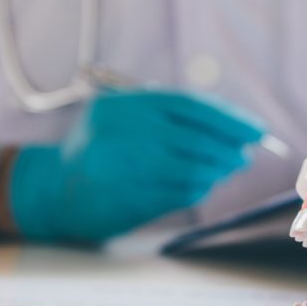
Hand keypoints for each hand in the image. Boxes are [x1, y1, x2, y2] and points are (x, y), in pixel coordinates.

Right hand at [9, 89, 264, 241]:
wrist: (52, 189)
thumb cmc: (98, 148)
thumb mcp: (123, 117)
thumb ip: (168, 118)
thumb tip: (232, 130)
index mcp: (123, 105)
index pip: (190, 106)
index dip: (228, 118)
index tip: (254, 129)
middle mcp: (123, 133)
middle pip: (196, 139)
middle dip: (229, 148)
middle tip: (245, 154)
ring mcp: (124, 168)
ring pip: (192, 169)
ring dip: (218, 171)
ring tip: (227, 168)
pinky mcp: (128, 199)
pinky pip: (179, 193)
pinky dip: (200, 188)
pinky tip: (204, 184)